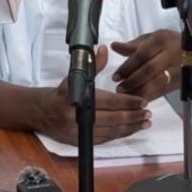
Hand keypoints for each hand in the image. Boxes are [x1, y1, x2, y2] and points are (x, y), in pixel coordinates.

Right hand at [34, 45, 151, 143]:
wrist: (43, 113)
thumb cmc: (61, 93)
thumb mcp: (75, 75)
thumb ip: (94, 65)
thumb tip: (104, 49)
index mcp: (78, 98)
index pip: (109, 101)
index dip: (128, 102)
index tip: (142, 101)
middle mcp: (78, 117)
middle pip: (113, 119)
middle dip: (133, 116)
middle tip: (147, 113)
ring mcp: (79, 132)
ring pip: (111, 131)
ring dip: (130, 127)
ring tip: (144, 122)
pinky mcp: (80, 142)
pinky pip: (105, 139)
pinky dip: (119, 134)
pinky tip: (130, 129)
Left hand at [110, 29, 180, 99]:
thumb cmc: (169, 43)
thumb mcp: (152, 39)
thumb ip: (133, 45)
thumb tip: (114, 46)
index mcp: (161, 40)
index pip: (141, 55)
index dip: (127, 67)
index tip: (115, 77)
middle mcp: (171, 53)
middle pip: (149, 69)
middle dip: (132, 81)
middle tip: (119, 89)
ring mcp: (179, 68)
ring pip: (157, 82)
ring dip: (140, 91)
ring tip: (127, 96)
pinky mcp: (182, 81)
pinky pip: (164, 91)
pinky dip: (151, 96)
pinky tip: (140, 99)